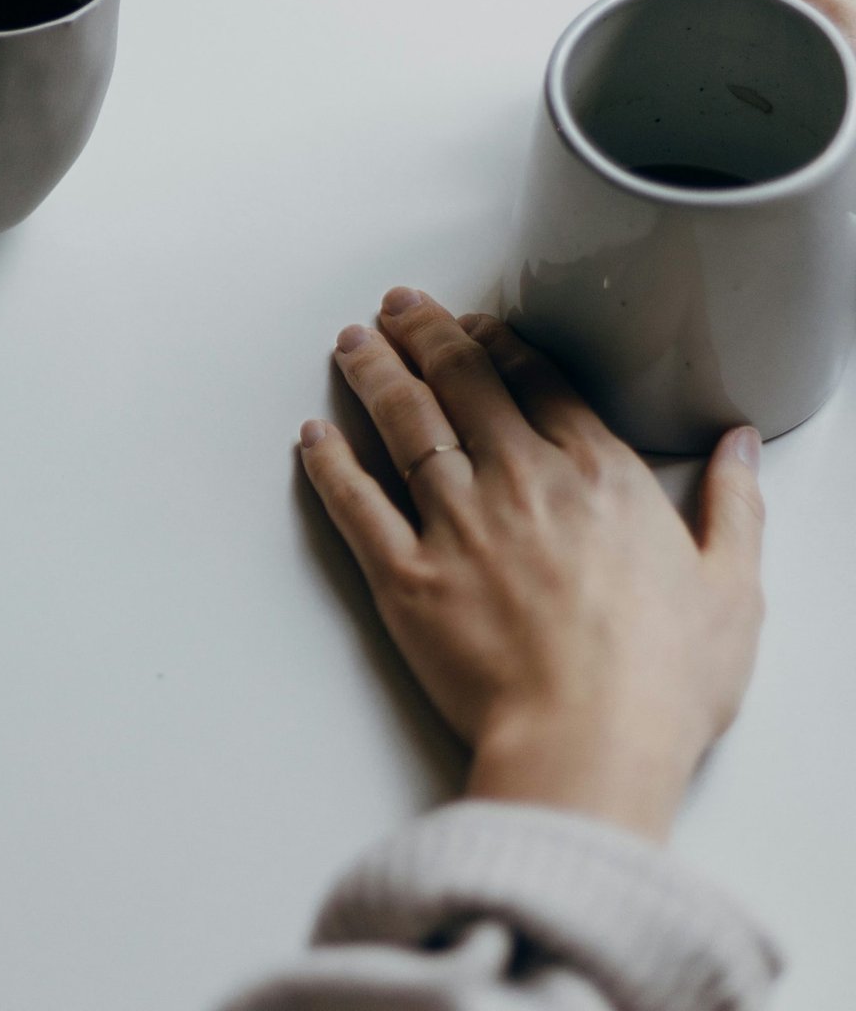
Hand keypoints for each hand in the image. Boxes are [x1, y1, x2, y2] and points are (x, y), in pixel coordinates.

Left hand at [300, 289, 764, 841]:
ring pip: (403, 422)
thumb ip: (734, 506)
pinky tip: (312, 435)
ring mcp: (455, 523)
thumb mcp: (731, 588)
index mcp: (595, 474)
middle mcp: (518, 480)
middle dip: (422, 332)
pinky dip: (329, 463)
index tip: (474, 323)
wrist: (590, 746)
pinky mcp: (404, 574)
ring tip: (350, 341)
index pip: (534, 379)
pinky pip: (354, 504)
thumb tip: (740, 447)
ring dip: (372, 372)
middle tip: (396, 305)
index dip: (496, 340)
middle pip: (459, 380)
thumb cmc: (662, 680)